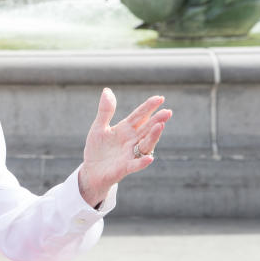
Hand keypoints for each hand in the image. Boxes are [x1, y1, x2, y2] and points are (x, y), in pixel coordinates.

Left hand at [78, 88, 171, 207]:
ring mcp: (130, 154)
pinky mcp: (125, 167)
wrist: (91, 170)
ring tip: (159, 126)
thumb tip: (107, 90)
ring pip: (145, 145)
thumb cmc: (97, 148)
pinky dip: (142, 161)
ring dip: (153, 137)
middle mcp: (132, 140)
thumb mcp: (99, 127)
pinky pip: (136, 164)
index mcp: (126, 129)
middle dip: (157, 120)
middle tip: (167, 112)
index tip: (159, 98)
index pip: (139, 116)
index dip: (148, 107)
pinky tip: (149, 158)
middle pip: (146, 129)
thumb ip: (105, 111)